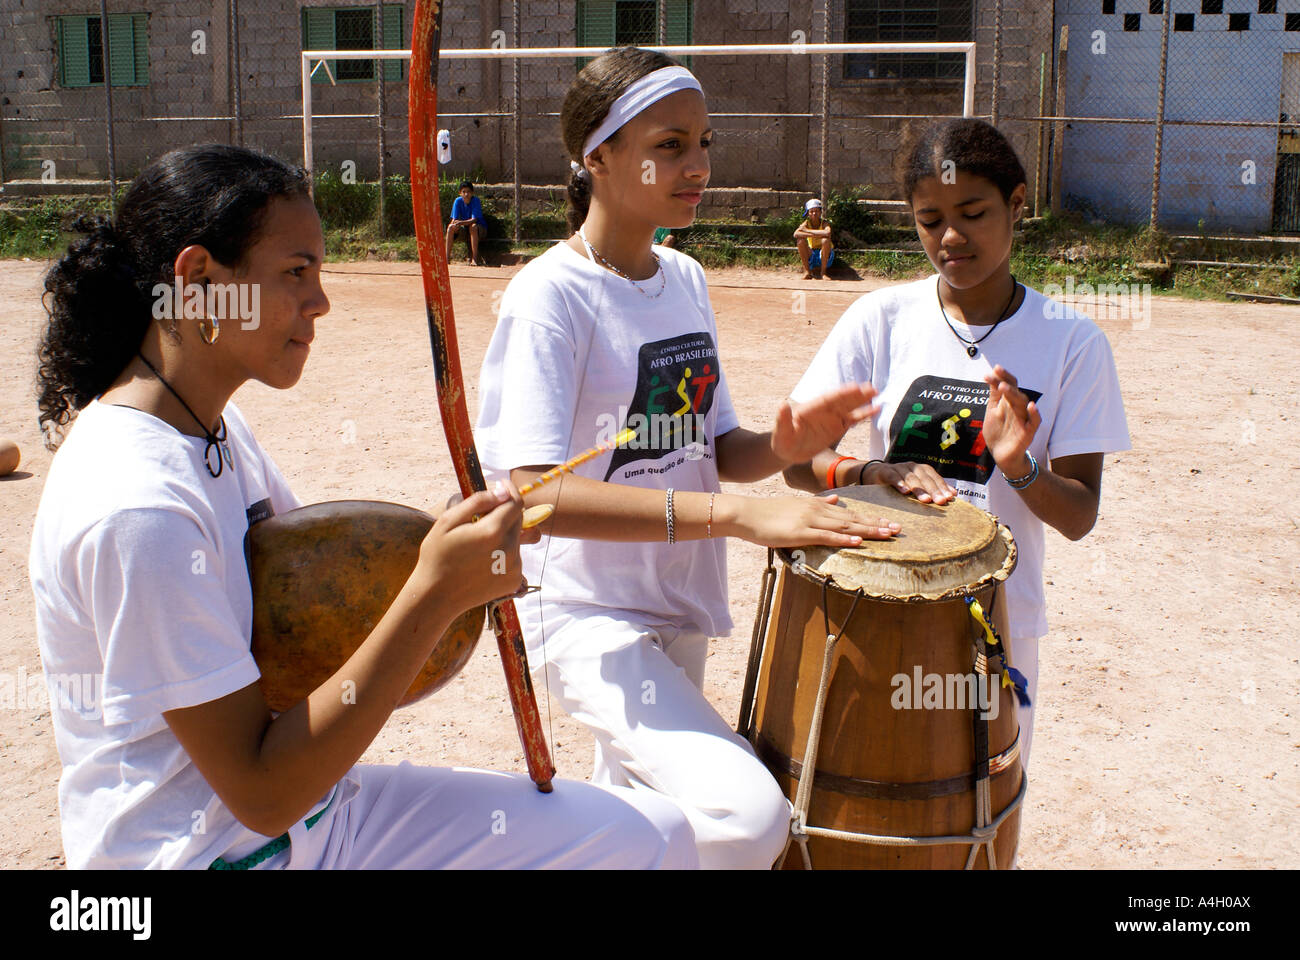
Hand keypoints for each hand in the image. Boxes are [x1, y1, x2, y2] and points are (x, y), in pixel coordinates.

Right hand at [413, 481, 526, 608]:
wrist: (436, 597)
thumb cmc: (437, 556)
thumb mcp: (448, 521)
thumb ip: (477, 501)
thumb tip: (501, 491)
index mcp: (493, 531)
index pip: (516, 502)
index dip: (510, 491)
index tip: (501, 485)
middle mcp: (509, 549)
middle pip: (519, 519)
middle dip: (504, 513)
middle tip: (480, 519)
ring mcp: (514, 567)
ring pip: (516, 539)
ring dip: (503, 534)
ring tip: (478, 545)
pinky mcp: (514, 580)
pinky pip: (515, 558)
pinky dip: (503, 554)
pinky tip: (482, 562)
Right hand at [730, 493, 899, 547]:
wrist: (746, 513)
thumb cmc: (768, 512)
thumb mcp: (796, 503)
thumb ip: (816, 503)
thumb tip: (834, 501)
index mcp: (817, 505)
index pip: (850, 514)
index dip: (871, 518)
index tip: (889, 522)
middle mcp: (818, 511)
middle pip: (853, 519)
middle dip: (877, 524)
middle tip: (898, 529)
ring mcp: (810, 521)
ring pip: (845, 527)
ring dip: (868, 531)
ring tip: (887, 534)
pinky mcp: (800, 532)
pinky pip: (826, 536)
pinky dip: (844, 539)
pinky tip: (858, 541)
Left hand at [772, 383, 878, 463]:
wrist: (788, 451)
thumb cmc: (782, 441)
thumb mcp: (781, 433)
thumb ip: (783, 420)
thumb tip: (782, 405)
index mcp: (811, 409)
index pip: (828, 399)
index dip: (841, 394)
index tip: (854, 388)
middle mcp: (823, 411)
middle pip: (841, 401)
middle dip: (855, 395)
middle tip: (870, 388)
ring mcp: (831, 419)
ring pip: (849, 408)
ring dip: (862, 401)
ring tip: (876, 394)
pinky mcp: (837, 428)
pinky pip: (852, 420)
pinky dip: (863, 415)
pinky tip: (875, 410)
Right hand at [863, 460, 956, 503]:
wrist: (874, 474)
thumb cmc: (899, 483)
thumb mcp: (916, 485)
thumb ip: (932, 488)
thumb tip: (953, 494)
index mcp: (921, 469)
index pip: (934, 477)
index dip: (942, 486)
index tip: (949, 498)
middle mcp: (911, 467)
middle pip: (924, 478)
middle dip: (933, 490)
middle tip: (940, 502)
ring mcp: (898, 468)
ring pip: (910, 478)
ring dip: (919, 489)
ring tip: (925, 500)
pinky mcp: (885, 472)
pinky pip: (893, 477)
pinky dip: (899, 483)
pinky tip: (904, 491)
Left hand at [981, 365, 1040, 471]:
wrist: (1000, 454)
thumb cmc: (997, 431)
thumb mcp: (992, 411)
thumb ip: (993, 395)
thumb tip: (990, 375)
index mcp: (1009, 402)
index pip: (1010, 385)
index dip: (1003, 376)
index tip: (994, 369)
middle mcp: (1018, 408)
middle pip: (1016, 392)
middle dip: (1007, 384)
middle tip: (997, 379)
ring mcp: (1024, 419)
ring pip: (1023, 404)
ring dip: (1015, 395)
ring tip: (1004, 387)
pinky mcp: (1028, 432)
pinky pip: (1035, 421)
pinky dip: (1034, 414)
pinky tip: (1031, 406)